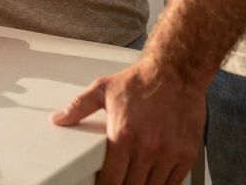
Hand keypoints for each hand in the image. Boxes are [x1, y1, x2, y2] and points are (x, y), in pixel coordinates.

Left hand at [50, 59, 205, 184]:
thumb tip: (59, 119)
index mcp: (123, 135)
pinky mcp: (187, 154)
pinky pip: (173, 182)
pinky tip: (152, 179)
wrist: (175, 72)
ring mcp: (169, 153)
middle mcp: (147, 148)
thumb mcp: (102, 90)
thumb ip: (78, 108)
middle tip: (117, 178)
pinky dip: (162, 184)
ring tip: (132, 178)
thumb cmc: (141, 81)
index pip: (110, 180)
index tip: (102, 183)